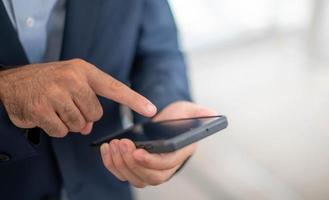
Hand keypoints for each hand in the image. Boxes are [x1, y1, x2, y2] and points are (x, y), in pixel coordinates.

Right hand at [0, 59, 155, 136]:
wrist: (14, 82)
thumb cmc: (50, 82)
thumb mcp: (72, 84)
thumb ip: (87, 103)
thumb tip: (87, 128)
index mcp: (85, 71)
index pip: (115, 88)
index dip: (134, 100)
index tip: (151, 109)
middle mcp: (72, 79)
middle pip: (95, 114)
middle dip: (83, 116)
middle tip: (67, 105)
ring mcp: (56, 93)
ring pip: (78, 124)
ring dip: (69, 123)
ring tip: (55, 108)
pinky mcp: (42, 109)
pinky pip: (61, 131)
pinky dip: (55, 128)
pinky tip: (46, 115)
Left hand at [100, 101, 216, 187]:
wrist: (166, 124)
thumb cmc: (179, 118)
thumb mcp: (190, 111)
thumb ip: (200, 112)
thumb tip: (212, 114)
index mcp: (179, 155)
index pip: (166, 165)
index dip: (151, 161)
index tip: (137, 150)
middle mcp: (165, 168)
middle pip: (148, 177)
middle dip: (132, 162)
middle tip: (121, 143)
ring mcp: (149, 170)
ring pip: (133, 178)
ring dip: (120, 163)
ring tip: (113, 144)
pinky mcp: (136, 168)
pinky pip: (122, 173)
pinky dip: (111, 164)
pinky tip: (106, 148)